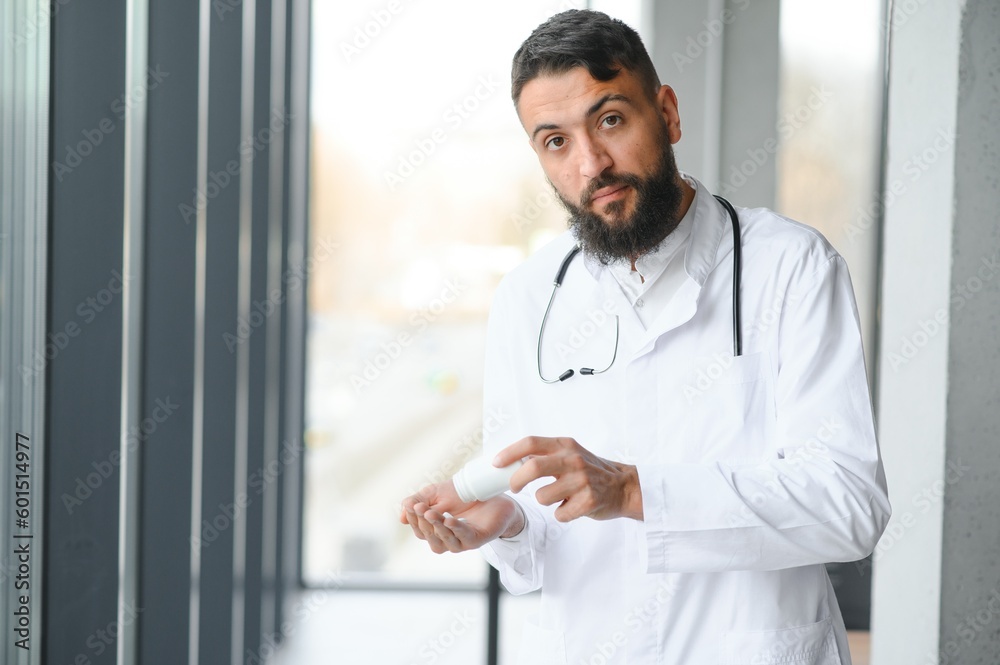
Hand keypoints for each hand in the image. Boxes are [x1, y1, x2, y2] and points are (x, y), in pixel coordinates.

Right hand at [399, 480, 522, 553]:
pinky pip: (464, 537)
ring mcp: (462, 541)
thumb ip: (418, 502)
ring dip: (436, 526)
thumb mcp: (436, 493)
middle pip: (429, 536)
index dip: (413, 518)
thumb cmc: (462, 494)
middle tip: (419, 507)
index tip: (411, 505)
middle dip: (422, 522)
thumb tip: (401, 518)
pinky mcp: (477, 539)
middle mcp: (447, 539)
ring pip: (444, 540)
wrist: (491, 492)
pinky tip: (449, 519)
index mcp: (435, 530)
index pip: (419, 529)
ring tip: (430, 512)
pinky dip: (455, 529)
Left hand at [494, 436, 642, 522]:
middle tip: (514, 488)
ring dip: (545, 501)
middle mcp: (573, 459)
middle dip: (516, 480)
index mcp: (565, 445)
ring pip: (543, 496)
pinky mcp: (588, 501)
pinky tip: (573, 507)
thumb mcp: (570, 453)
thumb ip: (545, 454)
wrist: (624, 487)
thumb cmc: (590, 471)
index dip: (509, 452)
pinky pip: (559, 514)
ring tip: (559, 497)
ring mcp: (582, 481)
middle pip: (532, 467)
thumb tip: (510, 461)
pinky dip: (562, 514)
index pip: (530, 442)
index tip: (496, 463)